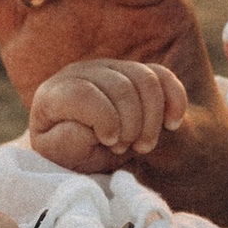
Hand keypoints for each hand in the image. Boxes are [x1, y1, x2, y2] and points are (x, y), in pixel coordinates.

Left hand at [26, 57, 189, 174]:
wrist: (94, 152)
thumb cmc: (74, 155)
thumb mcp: (63, 158)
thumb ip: (67, 143)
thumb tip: (86, 126)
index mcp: (53, 94)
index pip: (81, 93)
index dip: (103, 119)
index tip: (111, 142)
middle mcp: (80, 72)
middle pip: (119, 86)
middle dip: (131, 124)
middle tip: (126, 149)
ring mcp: (109, 68)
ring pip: (144, 79)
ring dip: (152, 119)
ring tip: (144, 145)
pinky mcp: (134, 71)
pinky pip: (163, 76)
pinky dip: (174, 101)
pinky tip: (172, 125)